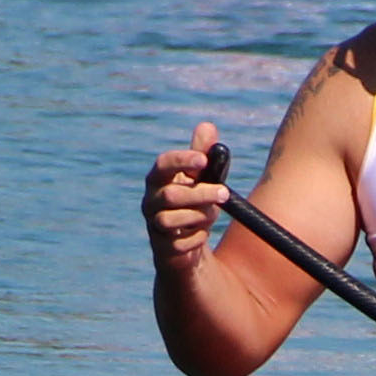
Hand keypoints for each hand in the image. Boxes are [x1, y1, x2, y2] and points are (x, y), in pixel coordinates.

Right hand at [142, 119, 229, 272]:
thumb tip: (207, 127)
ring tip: (211, 214)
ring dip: (199, 216)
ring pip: (172, 220)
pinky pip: (180, 244)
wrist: (186, 242)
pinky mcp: (162, 248)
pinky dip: (197, 238)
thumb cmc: (193, 202)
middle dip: (201, 194)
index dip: (182, 160)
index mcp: (159, 179)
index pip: (163, 164)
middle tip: (225, 193)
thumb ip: (203, 153)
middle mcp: (151, 201)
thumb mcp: (201, 177)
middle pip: (171, 195)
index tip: (204, 160)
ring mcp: (154, 225)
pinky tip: (201, 233)